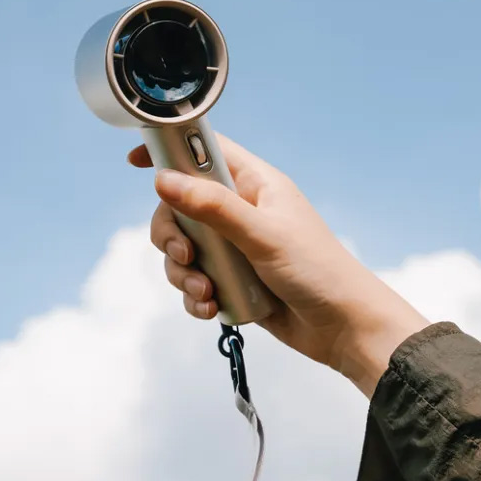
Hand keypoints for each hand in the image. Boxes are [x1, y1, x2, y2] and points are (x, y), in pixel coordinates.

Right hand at [128, 133, 428, 396]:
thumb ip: (213, 207)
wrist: (344, 328)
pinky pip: (195, 282)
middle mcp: (242, 211)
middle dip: (172, 234)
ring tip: (205, 292)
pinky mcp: (233, 281)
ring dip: (183, 272)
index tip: (135, 162)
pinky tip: (211, 308)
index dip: (170, 151)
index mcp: (256, 184)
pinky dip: (195, 296)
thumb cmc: (318, 271)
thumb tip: (164, 180)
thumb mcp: (262, 235)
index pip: (204, 152)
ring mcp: (235, 247)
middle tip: (185, 253)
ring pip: (183, 248)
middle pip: (180, 207)